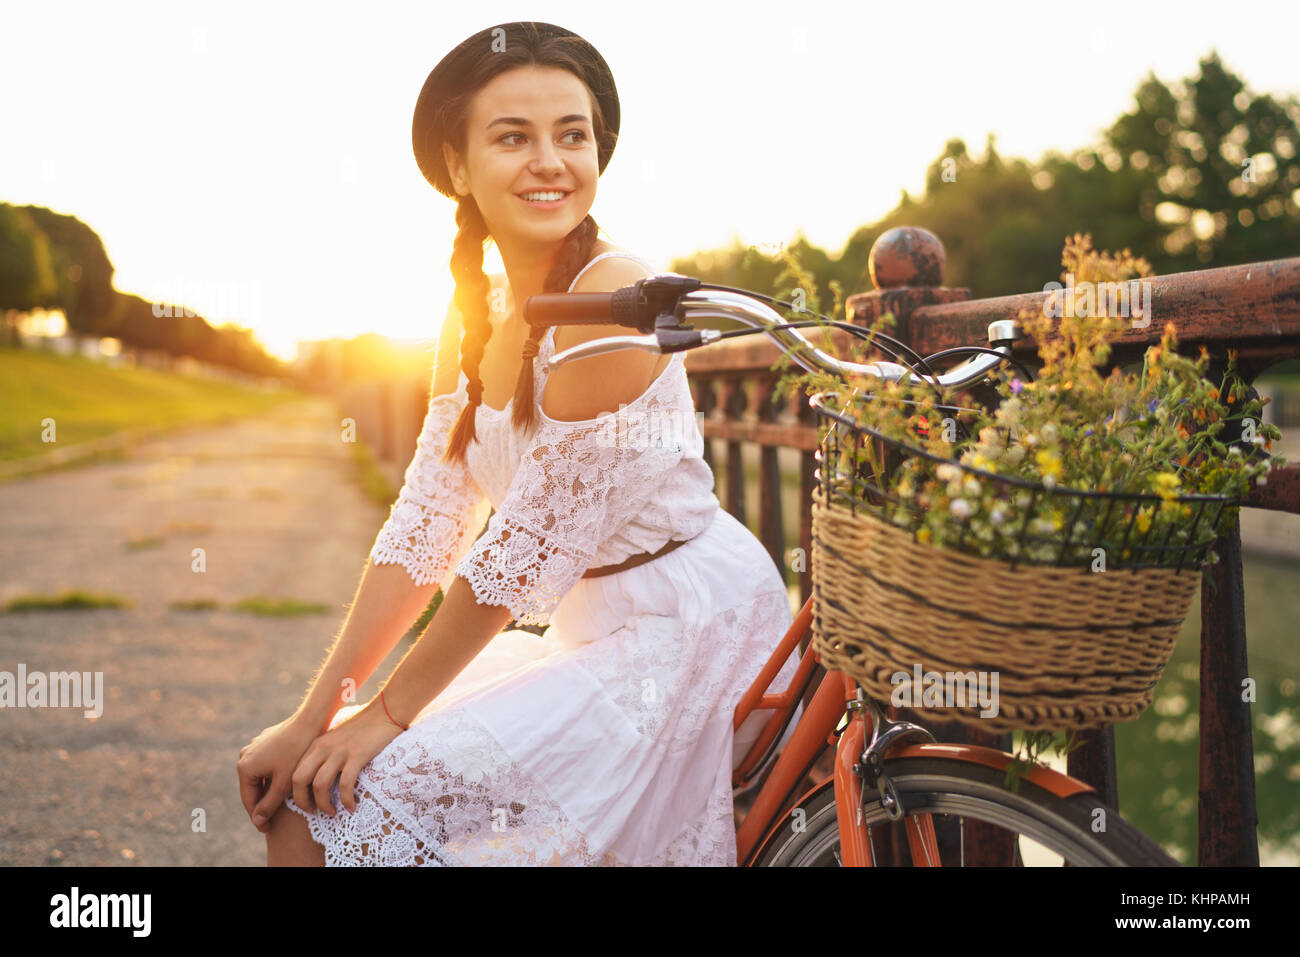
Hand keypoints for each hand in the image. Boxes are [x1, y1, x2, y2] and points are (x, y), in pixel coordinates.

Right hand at [237, 713, 319, 833]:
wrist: (309, 721)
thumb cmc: (297, 752)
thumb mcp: (283, 783)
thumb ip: (269, 804)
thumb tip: (257, 822)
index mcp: (245, 767)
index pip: (249, 800)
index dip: (258, 817)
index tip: (268, 830)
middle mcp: (244, 756)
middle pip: (252, 789)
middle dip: (263, 804)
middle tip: (273, 821)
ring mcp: (253, 747)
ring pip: (260, 777)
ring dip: (268, 791)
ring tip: (279, 805)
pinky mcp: (264, 742)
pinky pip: (265, 765)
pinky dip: (272, 777)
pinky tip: (283, 784)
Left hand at [290, 699, 404, 816]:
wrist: (384, 712)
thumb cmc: (362, 729)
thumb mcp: (336, 740)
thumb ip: (324, 755)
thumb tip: (318, 782)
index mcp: (315, 745)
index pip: (293, 773)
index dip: (295, 794)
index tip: (306, 806)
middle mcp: (323, 748)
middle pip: (299, 780)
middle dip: (302, 802)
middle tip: (313, 812)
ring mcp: (339, 752)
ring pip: (319, 785)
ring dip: (324, 805)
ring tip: (333, 812)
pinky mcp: (357, 755)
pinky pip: (345, 784)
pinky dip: (346, 800)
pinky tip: (352, 807)